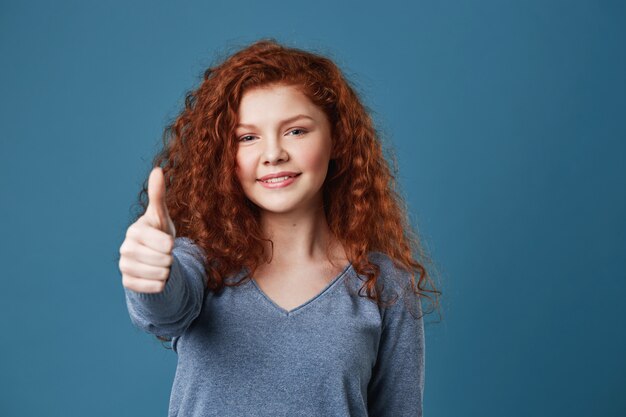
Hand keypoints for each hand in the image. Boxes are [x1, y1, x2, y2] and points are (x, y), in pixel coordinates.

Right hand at [119, 167, 176, 292]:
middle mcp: (125, 248)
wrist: (153, 257)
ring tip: (161, 264)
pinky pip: (151, 287)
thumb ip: (158, 195)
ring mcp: (124, 266)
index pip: (164, 244)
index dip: (170, 245)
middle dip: (170, 259)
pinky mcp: (127, 282)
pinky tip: (157, 277)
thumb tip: (157, 170)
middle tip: (164, 255)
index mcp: (135, 231)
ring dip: (166, 271)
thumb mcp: (161, 215)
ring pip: (158, 274)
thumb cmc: (159, 233)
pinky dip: (159, 284)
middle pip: (162, 260)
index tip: (167, 242)